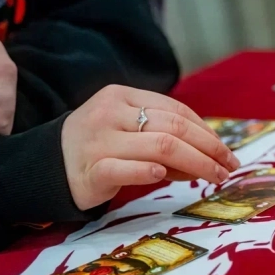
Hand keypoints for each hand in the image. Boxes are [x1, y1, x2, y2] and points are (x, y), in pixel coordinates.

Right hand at [60, 85, 240, 210]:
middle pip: (174, 129)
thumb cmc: (98, 148)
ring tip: (213, 178)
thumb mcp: (128, 131)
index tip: (226, 152)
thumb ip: (163, 136)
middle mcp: (110, 114)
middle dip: (209, 149)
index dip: (207, 132)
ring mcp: (99, 141)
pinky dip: (150, 172)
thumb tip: (210, 156)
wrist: (46, 167)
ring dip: (196, 164)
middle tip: (228, 168)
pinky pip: (126, 169)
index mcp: (122, 96)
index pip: (176, 111)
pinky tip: (165, 176)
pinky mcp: (90, 170)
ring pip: (160, 147)